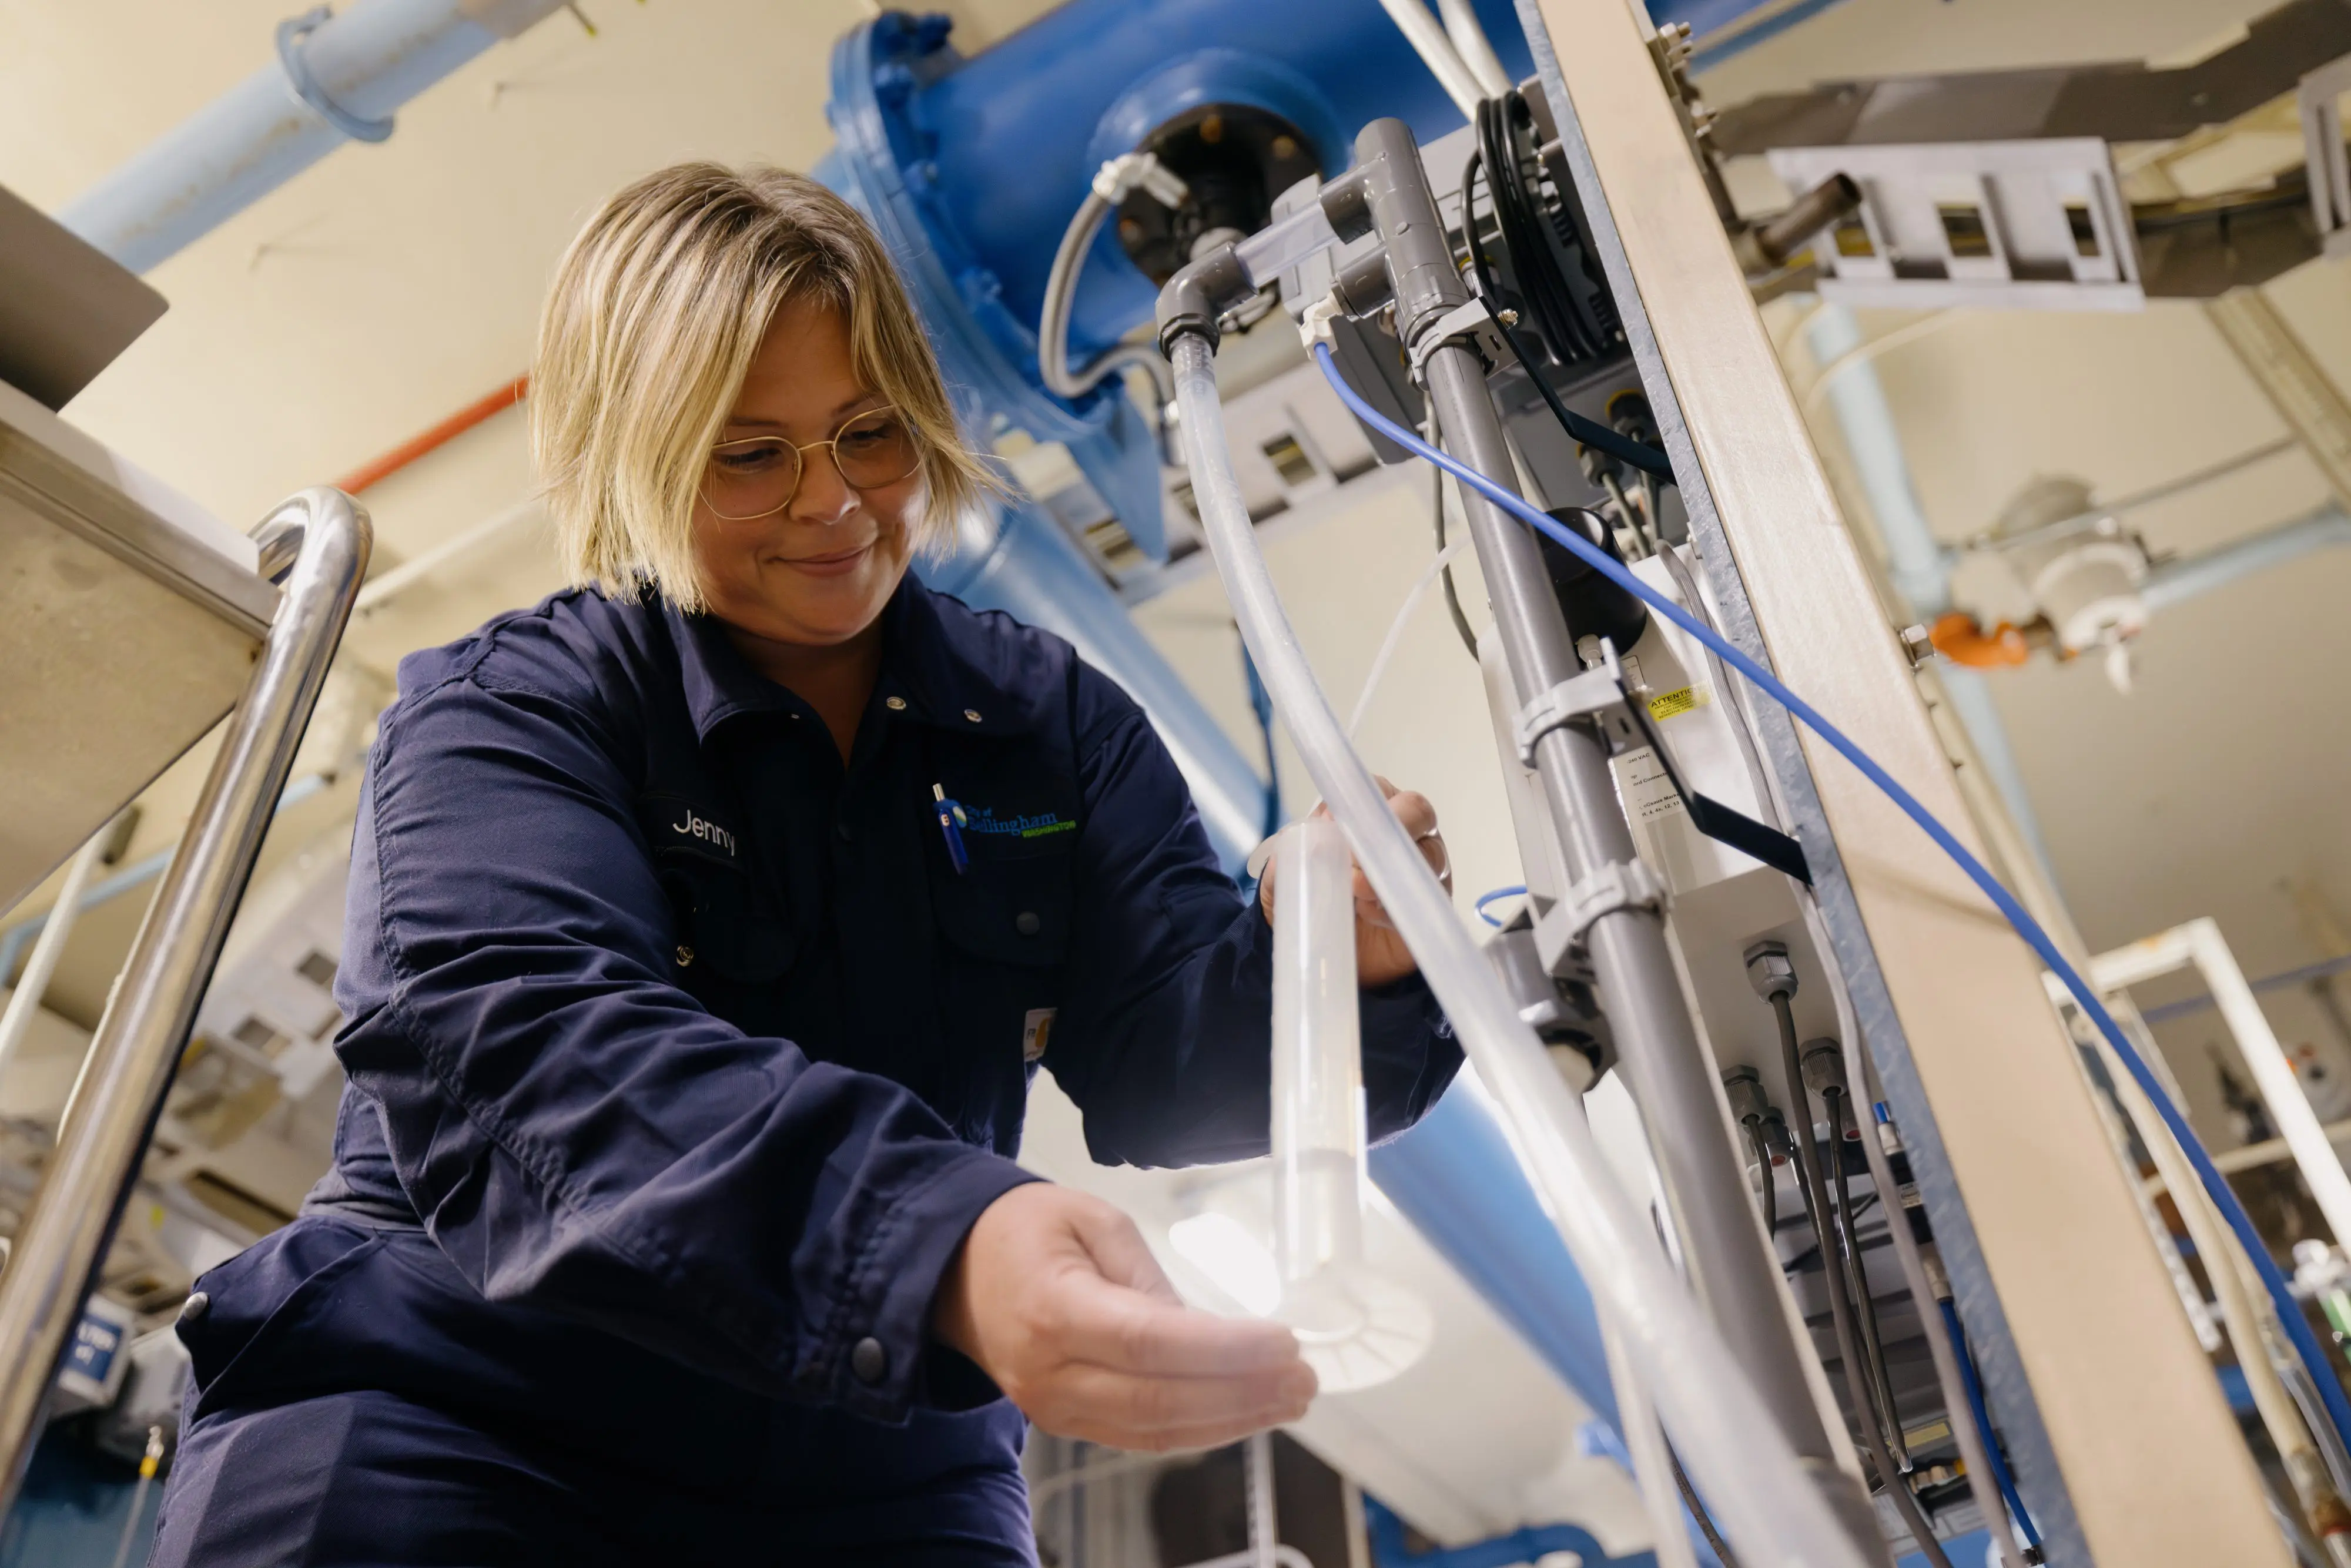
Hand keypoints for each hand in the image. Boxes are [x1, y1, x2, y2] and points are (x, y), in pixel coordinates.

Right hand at [934, 1184, 1314, 1450]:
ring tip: (1291, 1398)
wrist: (953, 1271)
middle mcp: (1050, 1373)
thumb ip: (1147, 1276)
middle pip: (1159, 1400)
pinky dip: (1199, 1428)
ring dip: (1232, 1419)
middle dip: (1242, 1393)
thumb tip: (1208, 1334)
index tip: (1284, 1341)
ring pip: (1155, 1431)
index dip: (1224, 1350)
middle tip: (1305, 1378)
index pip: (1150, 1343)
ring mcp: (1053, 1408)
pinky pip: (1139, 1437)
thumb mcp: (1090, 1220)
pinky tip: (1245, 1410)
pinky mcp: (1065, 1423)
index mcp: (1052, 1309)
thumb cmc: (1025, 1230)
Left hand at [1258, 778, 1449, 986]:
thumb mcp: (1288, 875)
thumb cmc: (1312, 896)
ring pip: (1427, 855)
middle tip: (1352, 859)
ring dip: (1387, 871)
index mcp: (1372, 812)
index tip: (1334, 824)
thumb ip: (1291, 854)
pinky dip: (1396, 905)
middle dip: (1388, 830)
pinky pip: (1426, 898)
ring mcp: (1424, 868)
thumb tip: (1306, 838)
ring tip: (1354, 891)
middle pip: (1418, 812)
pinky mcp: (1430, 905)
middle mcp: (1406, 833)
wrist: (1323, 949)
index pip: (1378, 790)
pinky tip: (1370, 913)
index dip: (1360, 803)